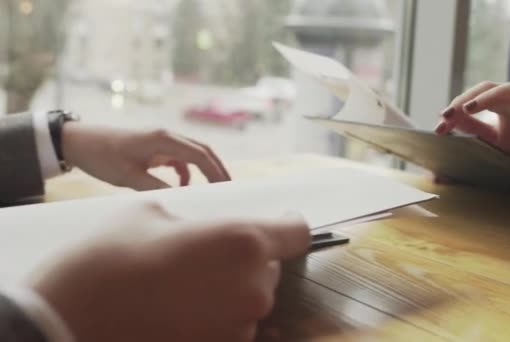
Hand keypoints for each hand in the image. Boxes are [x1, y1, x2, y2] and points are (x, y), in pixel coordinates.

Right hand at [31, 202, 310, 341]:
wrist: (66, 323)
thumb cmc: (108, 261)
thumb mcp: (150, 214)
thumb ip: (193, 219)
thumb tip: (203, 230)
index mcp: (243, 241)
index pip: (296, 232)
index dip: (286, 224)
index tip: (277, 222)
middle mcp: (253, 286)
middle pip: (269, 265)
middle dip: (246, 257)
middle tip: (205, 254)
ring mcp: (239, 325)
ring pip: (251, 296)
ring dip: (230, 287)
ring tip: (185, 284)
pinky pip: (234, 324)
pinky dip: (217, 314)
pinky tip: (182, 308)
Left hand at [62, 123, 230, 189]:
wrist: (80, 143)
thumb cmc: (103, 157)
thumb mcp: (129, 177)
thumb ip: (158, 188)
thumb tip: (184, 198)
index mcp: (163, 139)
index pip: (200, 155)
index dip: (216, 172)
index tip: (226, 188)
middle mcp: (167, 137)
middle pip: (203, 151)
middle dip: (218, 169)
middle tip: (230, 188)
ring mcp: (162, 141)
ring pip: (194, 154)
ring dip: (206, 170)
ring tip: (214, 189)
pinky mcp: (156, 148)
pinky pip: (180, 159)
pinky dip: (187, 172)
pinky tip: (184, 186)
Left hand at [434, 81, 509, 175]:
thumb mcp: (493, 140)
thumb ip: (472, 131)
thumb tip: (446, 127)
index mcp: (498, 104)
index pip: (472, 100)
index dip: (454, 110)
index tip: (438, 125)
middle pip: (484, 90)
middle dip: (463, 101)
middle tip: (445, 115)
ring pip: (506, 90)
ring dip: (486, 97)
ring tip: (468, 108)